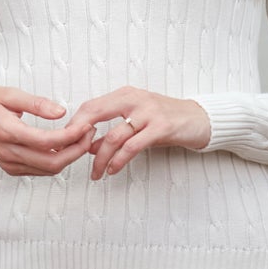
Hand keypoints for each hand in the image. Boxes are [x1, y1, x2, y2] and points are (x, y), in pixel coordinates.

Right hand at [0, 87, 96, 176]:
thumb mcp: (8, 93)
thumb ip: (36, 103)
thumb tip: (61, 112)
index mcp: (7, 132)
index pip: (48, 142)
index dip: (71, 136)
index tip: (85, 125)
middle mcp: (8, 152)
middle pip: (52, 163)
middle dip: (76, 151)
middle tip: (89, 134)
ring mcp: (9, 163)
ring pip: (49, 170)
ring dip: (69, 157)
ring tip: (81, 138)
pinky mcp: (11, 168)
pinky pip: (40, 171)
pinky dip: (56, 162)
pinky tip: (65, 147)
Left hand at [72, 89, 212, 179]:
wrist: (201, 120)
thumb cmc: (168, 120)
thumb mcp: (138, 122)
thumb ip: (114, 132)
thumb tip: (89, 146)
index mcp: (126, 94)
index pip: (91, 106)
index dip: (75, 124)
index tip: (66, 143)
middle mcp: (135, 99)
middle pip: (95, 114)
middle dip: (79, 137)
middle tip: (70, 155)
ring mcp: (148, 112)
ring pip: (114, 136)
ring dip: (100, 159)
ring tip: (96, 174)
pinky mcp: (161, 127)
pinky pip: (133, 146)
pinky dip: (119, 160)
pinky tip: (113, 170)